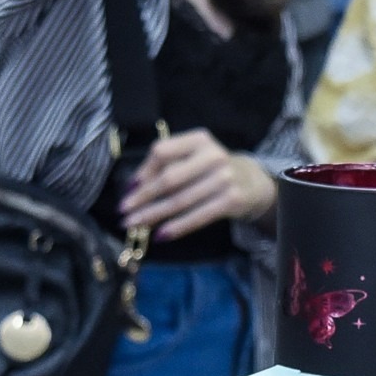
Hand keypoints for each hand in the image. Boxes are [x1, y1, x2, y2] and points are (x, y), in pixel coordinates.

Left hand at [118, 130, 275, 239]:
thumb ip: (167, 165)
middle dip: (143, 197)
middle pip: (169, 179)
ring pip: (179, 201)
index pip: (162, 151)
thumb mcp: (193, 157)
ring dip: (153, 215)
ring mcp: (224, 178)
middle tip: (123, 211)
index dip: (143, 171)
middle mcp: (213, 155)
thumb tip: (135, 188)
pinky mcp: (231, 200)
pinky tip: (160, 235)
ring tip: (134, 225)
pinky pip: (197, 216)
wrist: (251, 181)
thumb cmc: (212, 169)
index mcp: (199, 139)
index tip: (129, 188)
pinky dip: (177, 227)